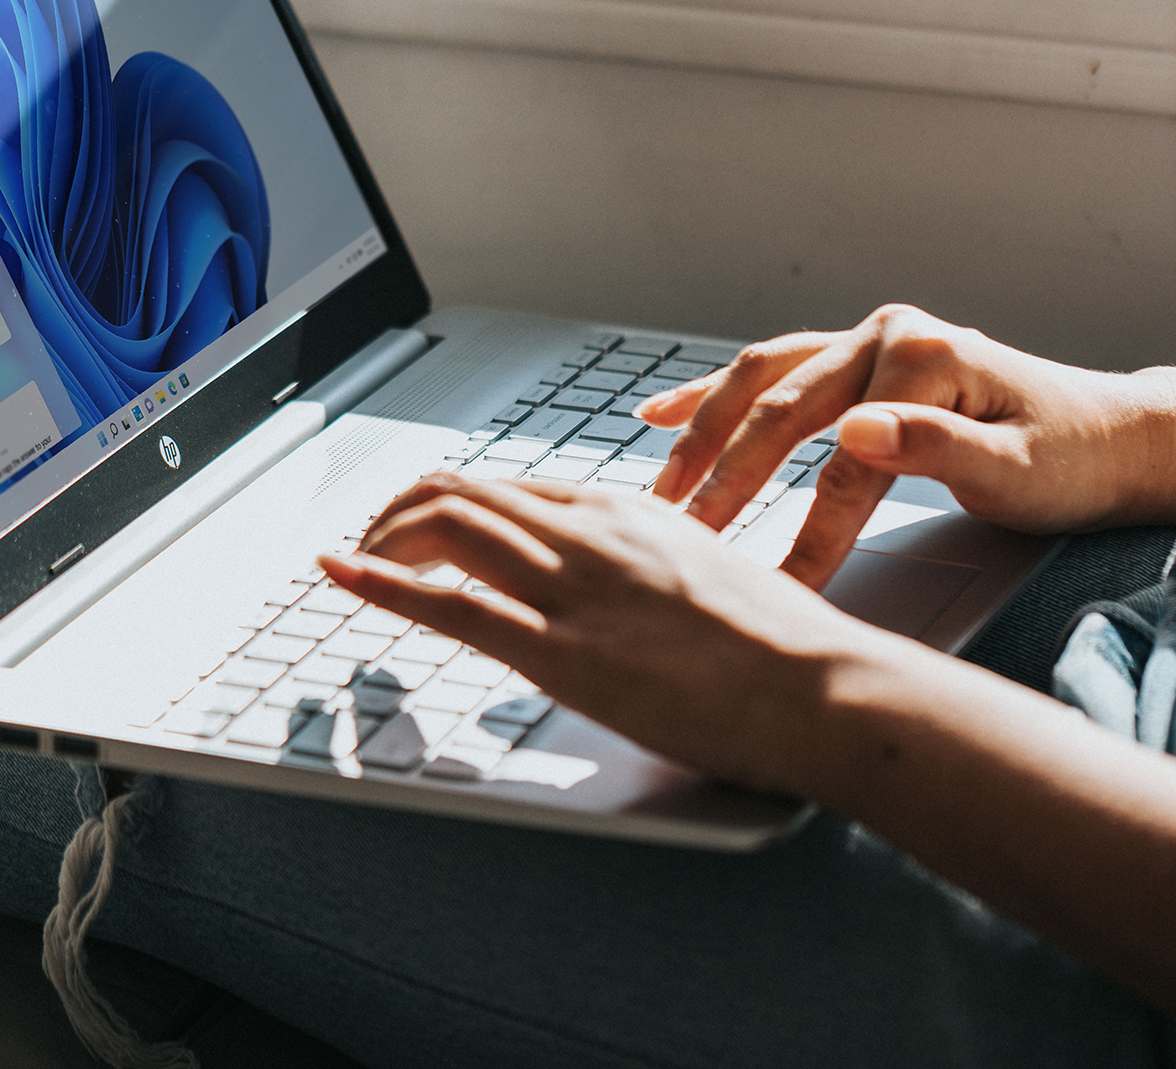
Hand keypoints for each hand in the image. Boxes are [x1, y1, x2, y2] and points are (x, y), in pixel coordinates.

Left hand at [329, 474, 1175, 1030]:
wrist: (831, 686)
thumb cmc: (789, 648)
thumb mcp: (710, 574)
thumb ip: (655, 567)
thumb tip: (629, 585)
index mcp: (626, 512)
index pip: (509, 487)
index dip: (448, 504)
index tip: (418, 525)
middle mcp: (590, 533)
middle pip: (461, 491)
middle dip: (396, 513)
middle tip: (367, 541)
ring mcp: (575, 589)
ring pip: (445, 527)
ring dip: (381, 540)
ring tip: (353, 561)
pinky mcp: (566, 652)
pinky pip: (452, 603)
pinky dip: (381, 583)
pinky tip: (344, 576)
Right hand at [637, 304, 1175, 589]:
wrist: (1111, 436)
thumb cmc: (1072, 460)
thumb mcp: (1019, 470)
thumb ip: (935, 448)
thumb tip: (855, 430)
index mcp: (925, 357)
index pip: (844, 457)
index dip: (806, 527)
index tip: (774, 584)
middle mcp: (886, 336)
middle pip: (783, 410)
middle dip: (727, 479)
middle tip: (686, 535)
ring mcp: (865, 340)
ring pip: (760, 382)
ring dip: (703, 433)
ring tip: (663, 487)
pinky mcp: (853, 357)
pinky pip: (768, 370)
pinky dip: (712, 393)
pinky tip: (660, 413)